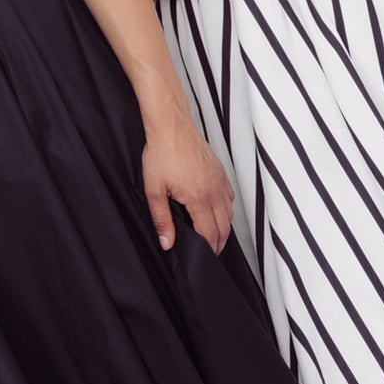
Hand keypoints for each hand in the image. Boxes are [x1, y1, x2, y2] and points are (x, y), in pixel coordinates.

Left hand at [142, 114, 234, 253]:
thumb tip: (167, 242)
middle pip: (224, 227)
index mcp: (199, 198)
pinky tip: (218, 212)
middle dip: (219, 243)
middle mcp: (214, 191)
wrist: (171, 126)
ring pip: (229, 213)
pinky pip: (230, 197)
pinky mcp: (220, 172)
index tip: (204, 257)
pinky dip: (226, 209)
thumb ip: (161, 219)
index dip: (208, 249)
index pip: (209, 233)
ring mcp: (219, 180)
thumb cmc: (161, 153)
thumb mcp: (154, 190)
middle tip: (211, 253)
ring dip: (224, 228)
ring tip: (214, 237)